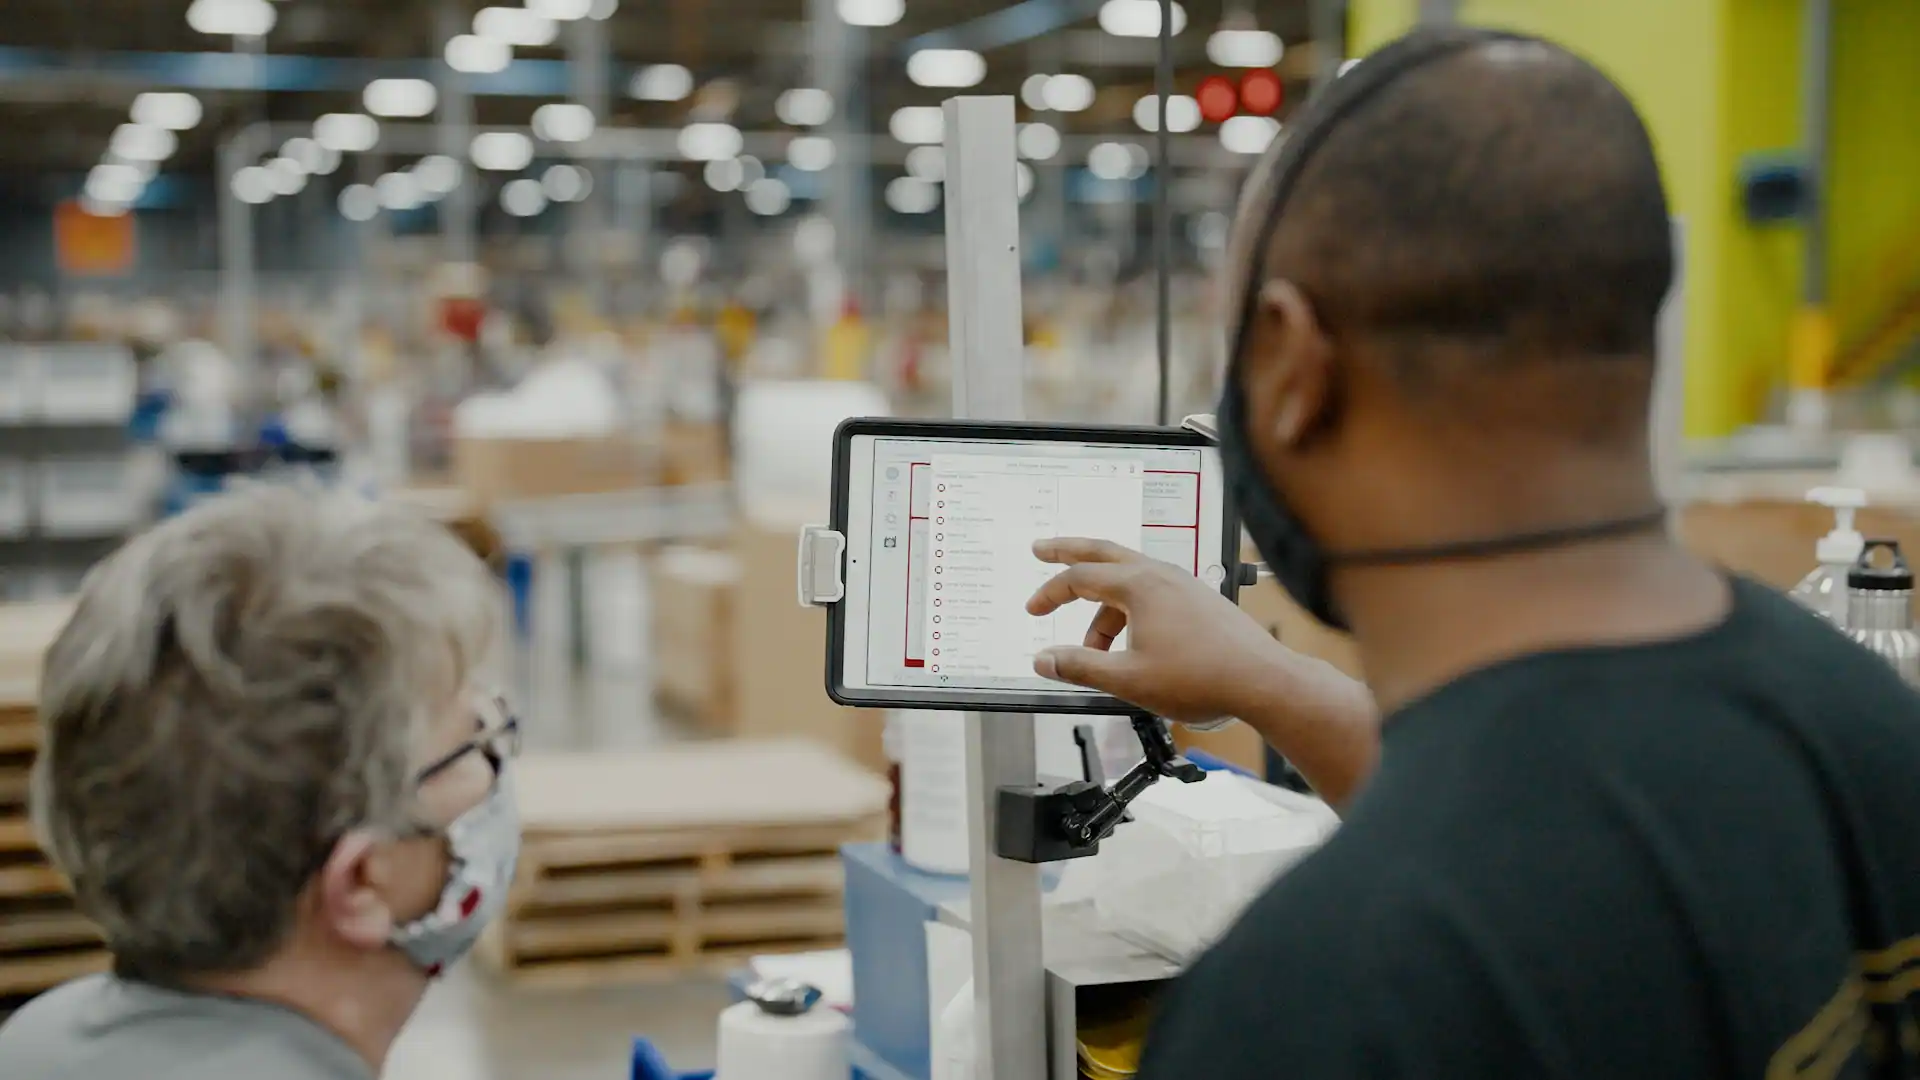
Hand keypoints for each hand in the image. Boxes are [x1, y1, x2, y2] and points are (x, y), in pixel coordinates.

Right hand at [1025, 538, 1292, 725]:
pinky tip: (1131, 643)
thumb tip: (1044, 660)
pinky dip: (1130, 610)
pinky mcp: (1199, 600)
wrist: (1260, 679)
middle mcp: (1160, 575)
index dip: (1050, 592)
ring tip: (1096, 650)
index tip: (1033, 609)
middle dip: (1069, 552)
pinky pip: (1152, 594)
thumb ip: (1081, 667)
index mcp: (1139, 586)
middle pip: (1103, 553)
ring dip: (1104, 607)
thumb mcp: (1127, 679)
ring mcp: (1183, 584)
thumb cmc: (1201, 677)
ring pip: (1129, 581)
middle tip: (1042, 549)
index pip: (1080, 578)